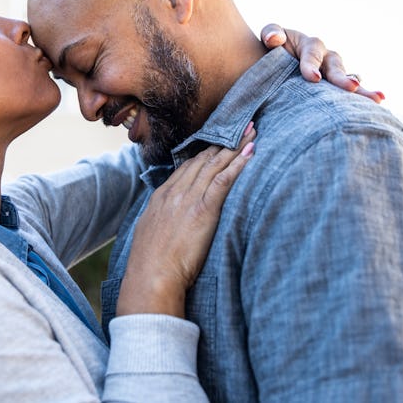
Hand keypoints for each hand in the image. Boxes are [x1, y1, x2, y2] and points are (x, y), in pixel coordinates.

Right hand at [117, 125, 255, 317]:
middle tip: (241, 126)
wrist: (150, 277)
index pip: (187, 167)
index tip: (218, 142)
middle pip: (203, 159)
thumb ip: (161, 222)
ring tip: (252, 132)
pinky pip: (224, 180)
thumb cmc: (150, 266)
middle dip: (223, 141)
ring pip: (215, 164)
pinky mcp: (204, 209)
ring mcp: (189, 199)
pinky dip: (239, 164)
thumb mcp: (150, 235)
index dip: (206, 152)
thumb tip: (169, 224)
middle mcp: (175, 192)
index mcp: (162, 197)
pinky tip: (251, 152)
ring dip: (236, 146)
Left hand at [261, 24, 384, 102]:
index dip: (312, 65)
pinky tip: (374, 108)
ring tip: (376, 99)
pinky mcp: (336, 89)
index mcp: (310, 46)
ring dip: (361, 91)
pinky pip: (351, 94)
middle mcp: (327, 59)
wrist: (277, 66)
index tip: (313, 78)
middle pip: (336, 67)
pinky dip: (362, 100)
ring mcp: (335, 74)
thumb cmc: (273, 50)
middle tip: (352, 87)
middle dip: (342, 79)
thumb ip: (272, 33)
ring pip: (349, 81)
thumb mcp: (272, 35)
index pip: (312, 54)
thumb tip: (275, 39)